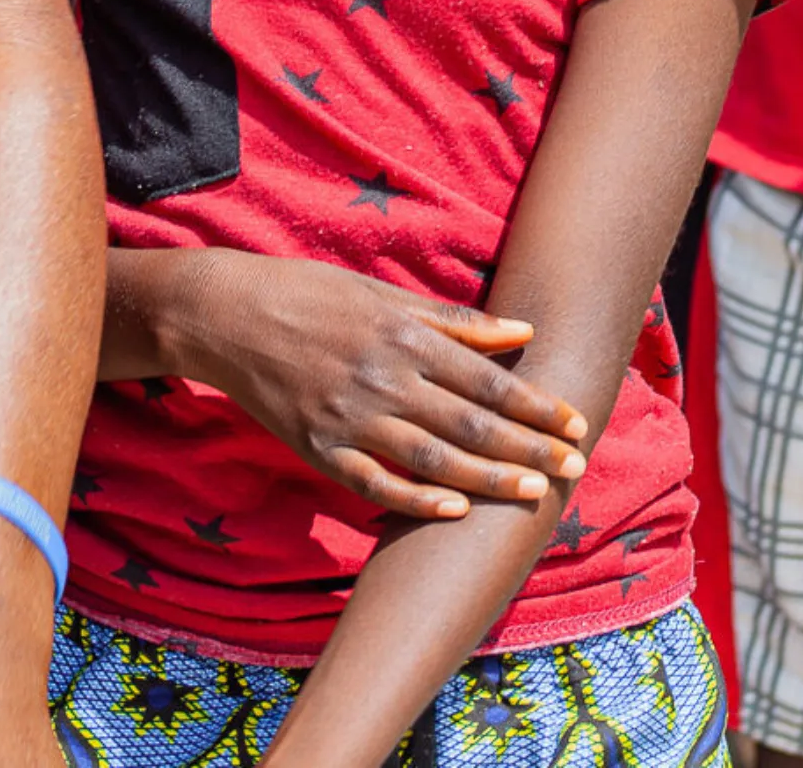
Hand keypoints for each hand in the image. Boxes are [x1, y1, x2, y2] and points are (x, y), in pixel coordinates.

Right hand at [147, 251, 586, 519]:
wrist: (227, 316)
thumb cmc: (312, 296)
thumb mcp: (383, 294)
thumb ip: (455, 320)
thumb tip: (524, 329)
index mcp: (404, 336)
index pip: (486, 378)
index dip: (535, 403)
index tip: (575, 422)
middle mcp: (384, 378)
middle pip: (470, 423)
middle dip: (528, 447)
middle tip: (575, 467)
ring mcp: (350, 417)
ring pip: (433, 457)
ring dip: (489, 478)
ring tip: (533, 493)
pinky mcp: (319, 448)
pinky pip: (374, 483)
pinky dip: (416, 497)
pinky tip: (455, 508)